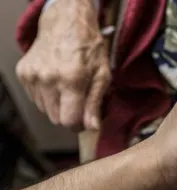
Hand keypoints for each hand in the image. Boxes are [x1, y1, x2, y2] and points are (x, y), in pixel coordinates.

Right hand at [16, 0, 109, 129]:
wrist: (66, 23)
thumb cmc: (89, 48)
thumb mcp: (102, 74)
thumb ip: (95, 102)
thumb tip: (92, 128)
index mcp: (71, 79)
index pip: (68, 120)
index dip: (78, 125)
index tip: (84, 121)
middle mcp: (48, 78)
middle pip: (56, 118)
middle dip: (69, 114)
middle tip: (79, 99)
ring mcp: (33, 76)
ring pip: (45, 110)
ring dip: (57, 105)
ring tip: (68, 87)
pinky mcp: (23, 73)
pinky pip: (36, 99)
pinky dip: (47, 96)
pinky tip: (56, 81)